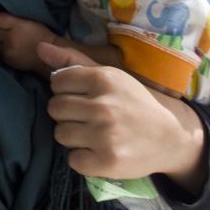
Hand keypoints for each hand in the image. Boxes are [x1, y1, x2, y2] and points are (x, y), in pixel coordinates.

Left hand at [0, 11, 59, 73]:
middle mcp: (10, 38)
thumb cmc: (41, 34)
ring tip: (1, 35)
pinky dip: (0, 47)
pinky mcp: (7, 60)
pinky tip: (6, 44)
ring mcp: (8, 51)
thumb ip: (13, 17)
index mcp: (18, 25)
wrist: (49, 55)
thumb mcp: (30, 20)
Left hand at [40, 41, 202, 184]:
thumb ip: (73, 61)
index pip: (57, 81)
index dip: (66, 91)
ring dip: (73, 136)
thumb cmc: (135, 103)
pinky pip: (72, 159)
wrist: (170, 137)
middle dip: (67, 114)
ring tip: (94, 134)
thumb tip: (39, 48)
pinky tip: (99, 151)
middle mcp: (103, 105)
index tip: (82, 97)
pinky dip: (83, 158)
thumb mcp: (111, 76)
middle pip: (54, 108)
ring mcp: (105, 135)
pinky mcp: (107, 161)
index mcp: (104, 79)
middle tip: (88, 118)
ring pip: (60, 134)